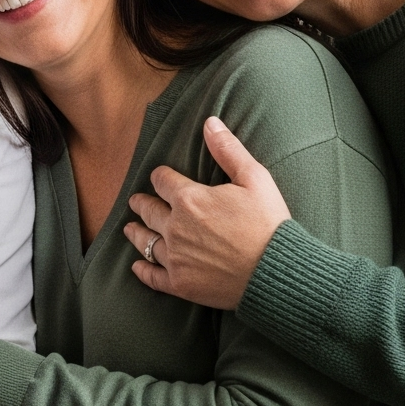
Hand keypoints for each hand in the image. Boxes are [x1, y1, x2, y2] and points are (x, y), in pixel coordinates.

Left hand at [124, 114, 291, 309]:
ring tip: (129, 228)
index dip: (161, 177)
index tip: (160, 177)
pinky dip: (142, 270)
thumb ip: (228, 150)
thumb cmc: (269, 223)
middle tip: (136, 201)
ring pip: (145, 241)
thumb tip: (210, 122)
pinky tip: (137, 266)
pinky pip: (152, 276)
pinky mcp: (180, 283)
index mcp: (190, 199)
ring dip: (136, 232)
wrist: (275, 271)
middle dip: (142, 203)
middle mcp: (175, 227)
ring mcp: (175, 257)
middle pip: (149, 210)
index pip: (163, 181)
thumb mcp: (255, 178)